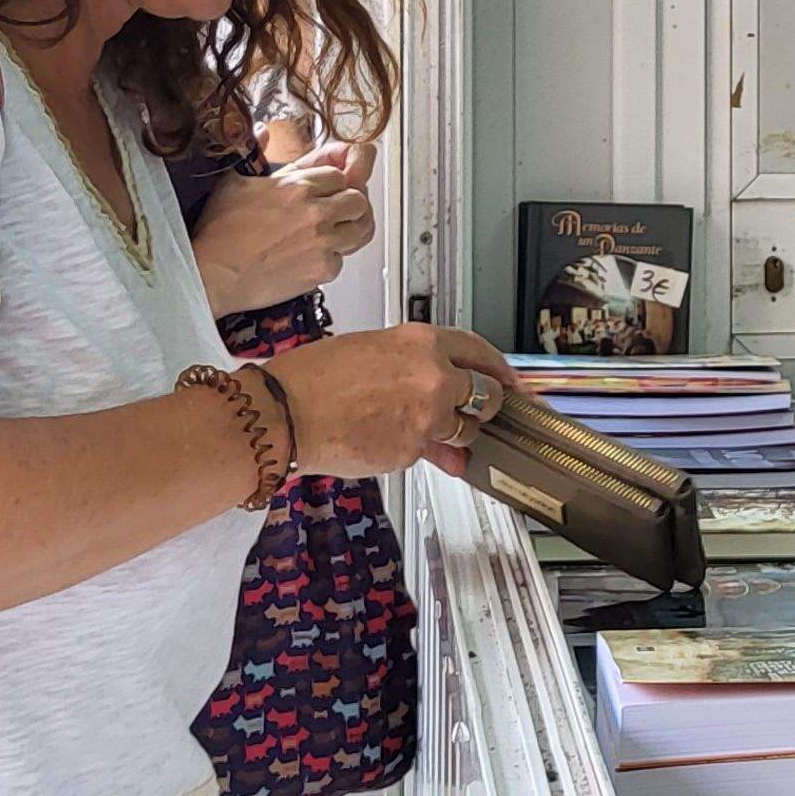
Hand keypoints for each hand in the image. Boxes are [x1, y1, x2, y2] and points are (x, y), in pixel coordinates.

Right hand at [191, 140, 377, 315]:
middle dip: (350, 203)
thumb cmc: (219, 232)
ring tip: (337, 231)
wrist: (213, 275)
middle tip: (338, 211)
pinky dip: (331, 259)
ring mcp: (322, 241)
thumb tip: (261, 131)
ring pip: (361, 228)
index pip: (339, 175)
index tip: (329, 190)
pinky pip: (343, 259)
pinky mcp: (322, 269)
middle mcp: (315, 212)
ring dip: (351, 228)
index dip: (335, 182)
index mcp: (297, 186)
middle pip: (358, 199)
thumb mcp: (233, 181)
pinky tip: (313, 257)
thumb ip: (254, 151)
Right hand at [259, 321, 516, 479]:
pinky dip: (414, 451)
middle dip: (485, 406)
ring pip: (463, 430)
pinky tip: (383, 439)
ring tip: (410, 425)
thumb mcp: (370, 355)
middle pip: (486, 395)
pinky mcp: (414, 450)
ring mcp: (428, 417)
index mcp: (421, 342)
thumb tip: (440, 396)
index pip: (479, 352)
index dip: (499, 369)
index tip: (510, 381)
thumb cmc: (312, 379)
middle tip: (478, 411)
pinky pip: (428, 453)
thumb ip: (415, 372)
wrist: (284, 414)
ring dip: (452, 434)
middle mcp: (433, 377)